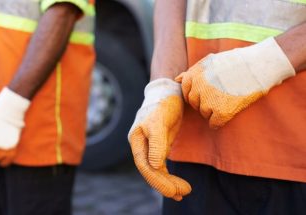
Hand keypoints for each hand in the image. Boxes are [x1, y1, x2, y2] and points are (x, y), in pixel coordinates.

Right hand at [128, 79, 190, 200]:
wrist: (168, 91)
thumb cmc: (163, 103)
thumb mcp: (159, 120)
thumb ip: (157, 143)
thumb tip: (155, 166)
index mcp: (136, 139)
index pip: (144, 165)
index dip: (157, 179)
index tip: (173, 190)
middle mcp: (140, 145)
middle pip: (150, 170)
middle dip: (164, 184)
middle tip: (182, 194)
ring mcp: (149, 146)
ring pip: (156, 170)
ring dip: (168, 182)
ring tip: (184, 192)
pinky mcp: (159, 146)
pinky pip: (161, 165)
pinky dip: (169, 176)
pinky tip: (177, 186)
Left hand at [176, 37, 294, 127]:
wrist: (259, 66)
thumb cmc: (236, 62)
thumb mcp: (210, 61)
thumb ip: (192, 71)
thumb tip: (176, 79)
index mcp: (194, 74)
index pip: (186, 91)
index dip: (196, 92)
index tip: (207, 91)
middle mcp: (198, 88)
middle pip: (194, 103)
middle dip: (203, 102)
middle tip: (219, 96)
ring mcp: (208, 101)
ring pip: (204, 113)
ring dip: (213, 111)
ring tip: (227, 100)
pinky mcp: (221, 112)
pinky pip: (214, 123)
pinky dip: (219, 122)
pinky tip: (229, 112)